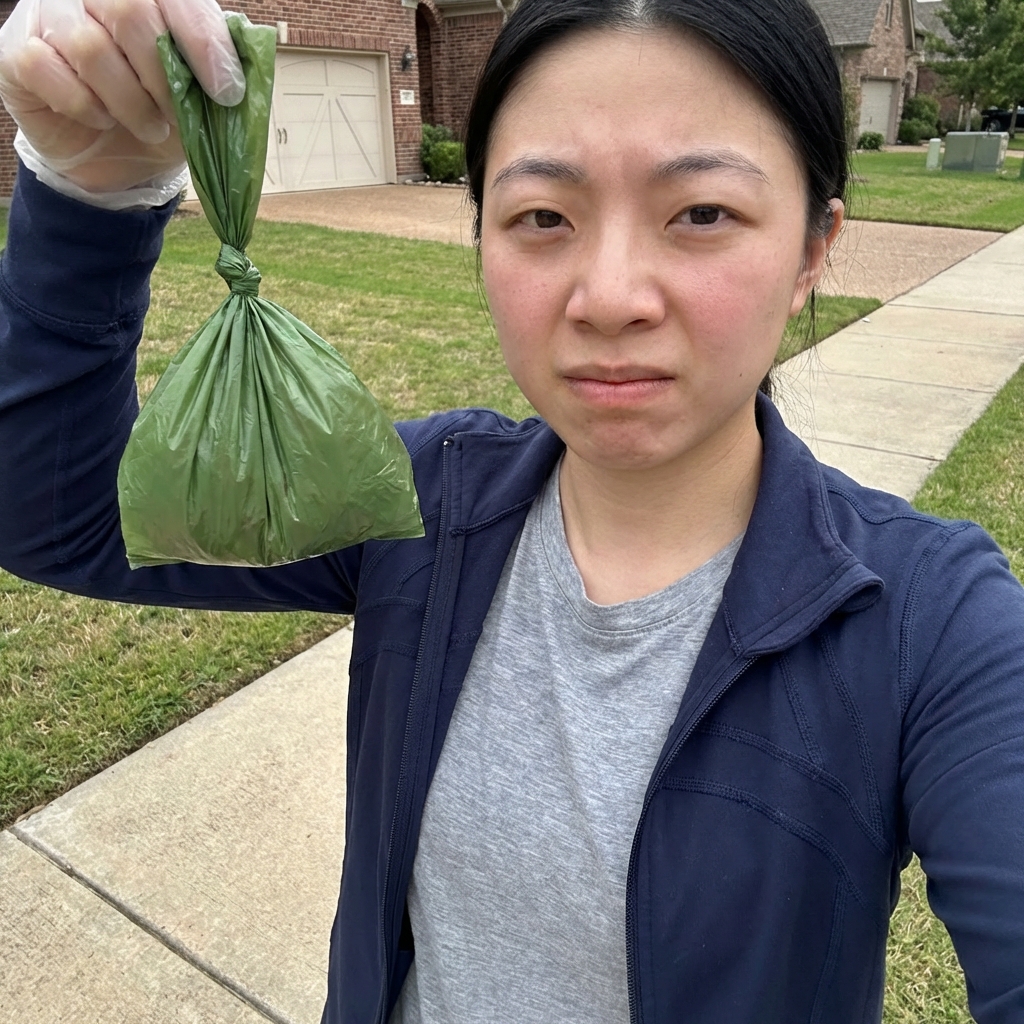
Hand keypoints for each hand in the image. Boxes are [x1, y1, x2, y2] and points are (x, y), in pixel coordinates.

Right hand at [0, 0, 244, 191]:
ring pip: (89, 45)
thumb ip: (219, 78)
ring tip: (147, 126)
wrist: (115, 159)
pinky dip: (83, 106)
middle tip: (175, 116)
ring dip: (129, 102)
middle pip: (129, 11)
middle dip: (163, 77)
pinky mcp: (18, 50)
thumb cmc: (159, 116)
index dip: (203, 41)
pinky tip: (101, 120)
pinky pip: (46, 69)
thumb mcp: (201, 102)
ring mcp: (49, 15)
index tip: (225, 91)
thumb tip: (241, 73)